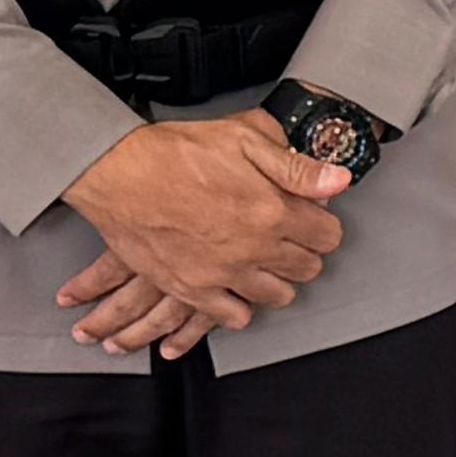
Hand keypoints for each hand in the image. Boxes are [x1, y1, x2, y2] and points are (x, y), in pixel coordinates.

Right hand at [55, 116, 351, 349]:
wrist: (116, 171)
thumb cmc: (176, 152)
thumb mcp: (243, 139)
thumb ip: (296, 166)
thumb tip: (339, 181)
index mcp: (273, 211)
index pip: (329, 236)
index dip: (323, 225)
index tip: (311, 218)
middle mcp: (253, 249)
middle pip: (307, 269)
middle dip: (303, 252)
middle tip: (288, 237)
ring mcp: (222, 274)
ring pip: (276, 296)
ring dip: (276, 280)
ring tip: (263, 261)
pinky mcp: (190, 288)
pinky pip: (232, 317)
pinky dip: (239, 306)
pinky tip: (236, 287)